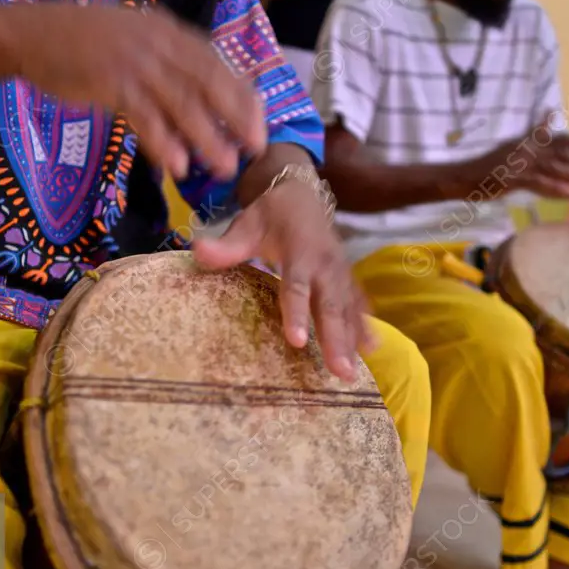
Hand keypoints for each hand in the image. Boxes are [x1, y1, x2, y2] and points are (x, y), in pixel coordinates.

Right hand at [12, 2, 267, 180]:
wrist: (30, 35)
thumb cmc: (81, 42)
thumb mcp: (133, 40)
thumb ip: (165, 61)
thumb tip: (198, 93)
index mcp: (167, 31)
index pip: (216, 64)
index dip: (241, 95)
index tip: (259, 123)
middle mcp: (158, 43)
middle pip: (208, 82)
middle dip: (235, 117)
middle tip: (254, 149)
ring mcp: (136, 63)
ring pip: (183, 103)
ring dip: (207, 138)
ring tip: (224, 167)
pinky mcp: (112, 84)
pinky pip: (146, 118)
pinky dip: (164, 143)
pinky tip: (179, 167)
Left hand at [191, 181, 372, 382]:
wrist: (302, 194)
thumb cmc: (270, 215)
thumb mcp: (246, 224)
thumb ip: (226, 246)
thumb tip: (198, 252)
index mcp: (300, 253)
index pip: (296, 287)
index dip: (296, 313)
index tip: (296, 341)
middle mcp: (325, 265)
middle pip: (330, 306)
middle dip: (335, 340)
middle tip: (339, 372)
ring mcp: (340, 272)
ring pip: (347, 310)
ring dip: (351, 341)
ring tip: (350, 374)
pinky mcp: (347, 278)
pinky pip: (358, 303)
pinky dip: (365, 325)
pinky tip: (371, 350)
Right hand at [484, 113, 568, 198]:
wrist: (463, 176)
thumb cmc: (490, 166)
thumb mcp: (515, 145)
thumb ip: (536, 133)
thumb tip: (551, 113)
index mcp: (532, 142)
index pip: (565, 142)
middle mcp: (530, 149)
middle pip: (565, 154)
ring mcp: (521, 163)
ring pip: (554, 169)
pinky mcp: (511, 178)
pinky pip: (536, 182)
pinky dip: (552, 187)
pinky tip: (568, 193)